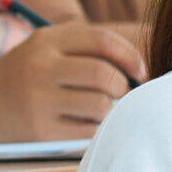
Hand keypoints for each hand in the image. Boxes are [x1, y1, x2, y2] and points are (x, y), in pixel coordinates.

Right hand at [0, 22, 145, 140]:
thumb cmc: (30, 73)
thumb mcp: (51, 48)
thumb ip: (91, 49)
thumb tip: (141, 70)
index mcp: (48, 40)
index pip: (104, 41)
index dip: (131, 57)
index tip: (141, 71)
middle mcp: (41, 67)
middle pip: (105, 76)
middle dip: (123, 86)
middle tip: (120, 92)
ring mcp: (38, 100)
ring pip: (102, 105)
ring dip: (111, 108)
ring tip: (100, 107)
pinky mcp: (39, 130)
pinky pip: (90, 130)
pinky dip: (96, 127)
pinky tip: (83, 121)